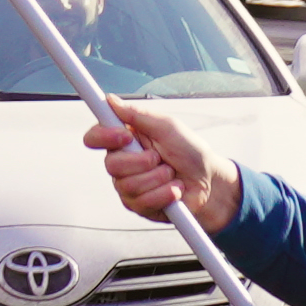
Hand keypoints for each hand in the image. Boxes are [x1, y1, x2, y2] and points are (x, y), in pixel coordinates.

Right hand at [83, 97, 240, 231]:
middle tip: (160, 158)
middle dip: (143, 162)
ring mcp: (128, 186)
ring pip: (128, 185)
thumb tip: (111, 100)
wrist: (210, 182)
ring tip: (172, 174)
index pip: (95, 137)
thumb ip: (138, 115)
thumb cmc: (190, 153)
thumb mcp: (168, 127)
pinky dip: (165, 194)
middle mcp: (123, 162)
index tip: (126, 136)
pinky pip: (142, 202)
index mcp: (126, 139)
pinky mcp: (138, 205)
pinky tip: (174, 189)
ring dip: (158, 178)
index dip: (104, 137)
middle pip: (111, 165)